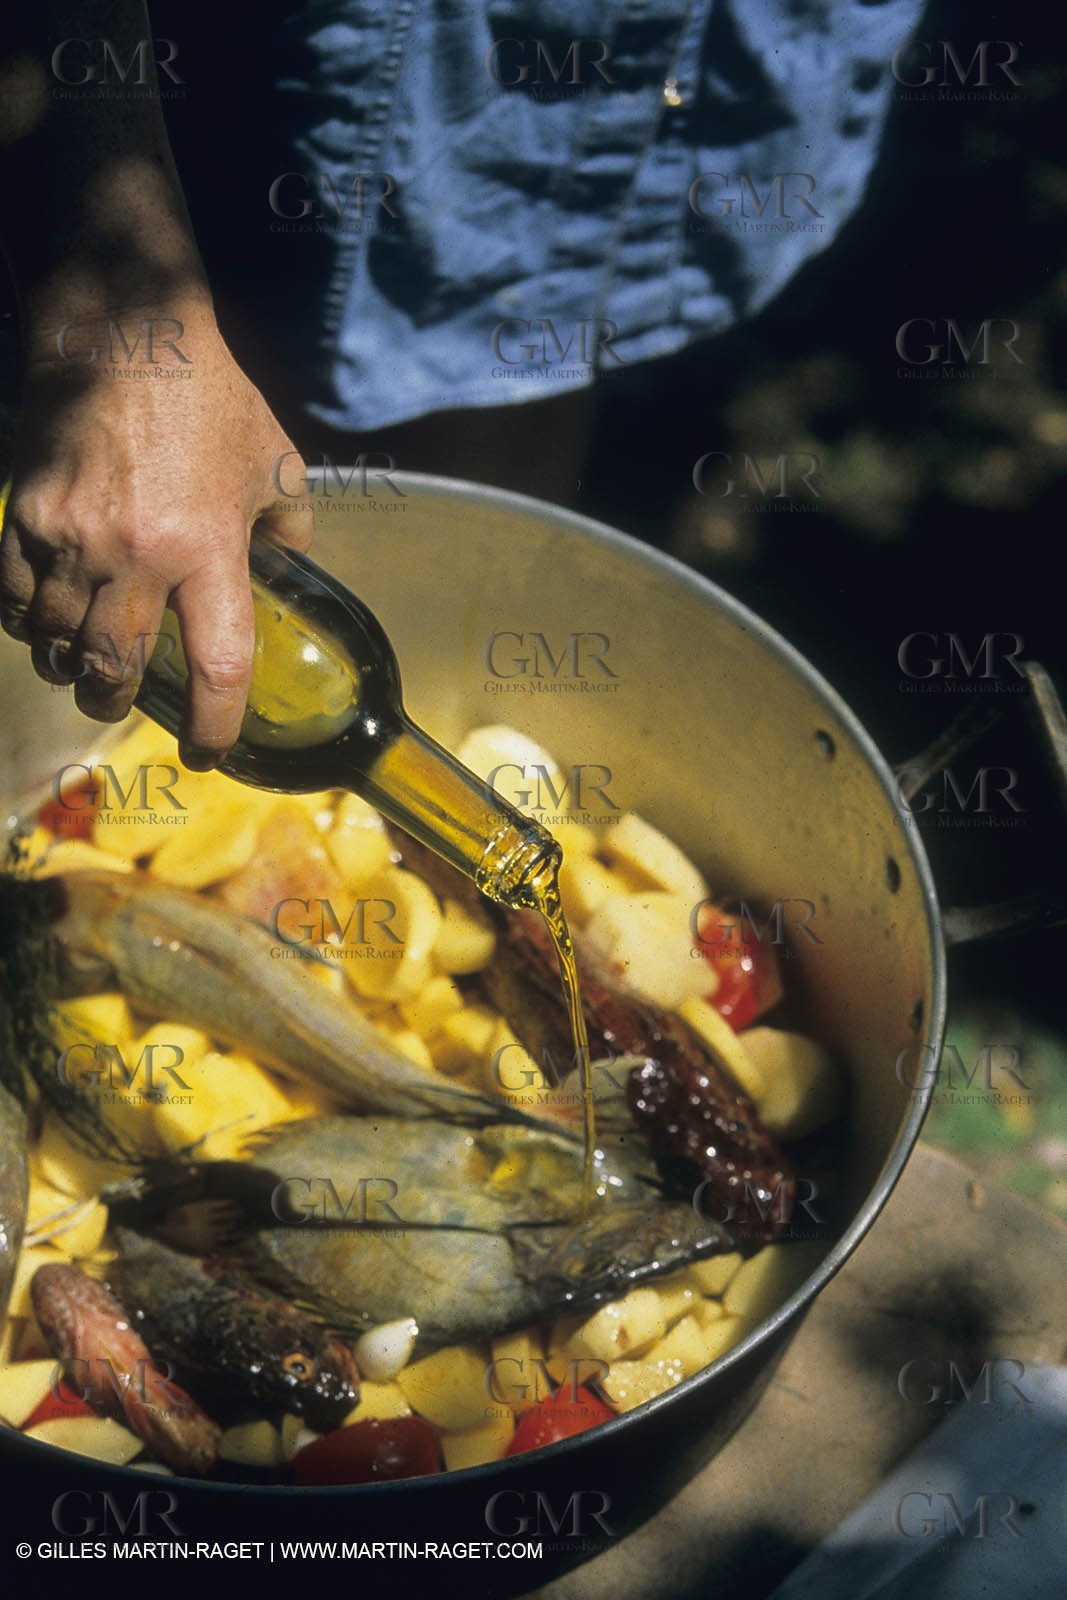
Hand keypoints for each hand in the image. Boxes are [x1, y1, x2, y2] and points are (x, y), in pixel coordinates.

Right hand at [0, 309, 312, 767]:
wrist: (122, 329)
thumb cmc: (208, 397)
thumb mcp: (277, 464)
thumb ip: (288, 531)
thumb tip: (292, 574)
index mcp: (210, 547)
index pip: (217, 666)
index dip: (215, 726)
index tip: (211, 754)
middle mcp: (139, 553)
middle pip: (118, 670)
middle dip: (119, 702)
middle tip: (122, 703)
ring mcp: (74, 536)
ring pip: (59, 644)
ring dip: (70, 668)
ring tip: (82, 666)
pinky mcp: (25, 515)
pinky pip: (15, 601)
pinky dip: (28, 626)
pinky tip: (43, 622)